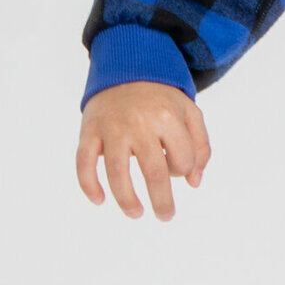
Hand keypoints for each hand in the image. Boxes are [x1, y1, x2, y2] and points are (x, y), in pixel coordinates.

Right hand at [76, 80, 210, 220]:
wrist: (126, 68)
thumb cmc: (161, 99)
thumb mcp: (190, 113)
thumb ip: (200, 146)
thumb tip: (194, 182)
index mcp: (167, 117)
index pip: (181, 161)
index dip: (182, 170)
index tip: (176, 168)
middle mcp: (138, 123)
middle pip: (153, 172)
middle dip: (162, 201)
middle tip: (166, 216)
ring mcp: (111, 128)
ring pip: (116, 172)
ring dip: (127, 200)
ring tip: (136, 213)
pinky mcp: (89, 131)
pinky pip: (84, 162)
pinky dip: (88, 184)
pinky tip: (99, 200)